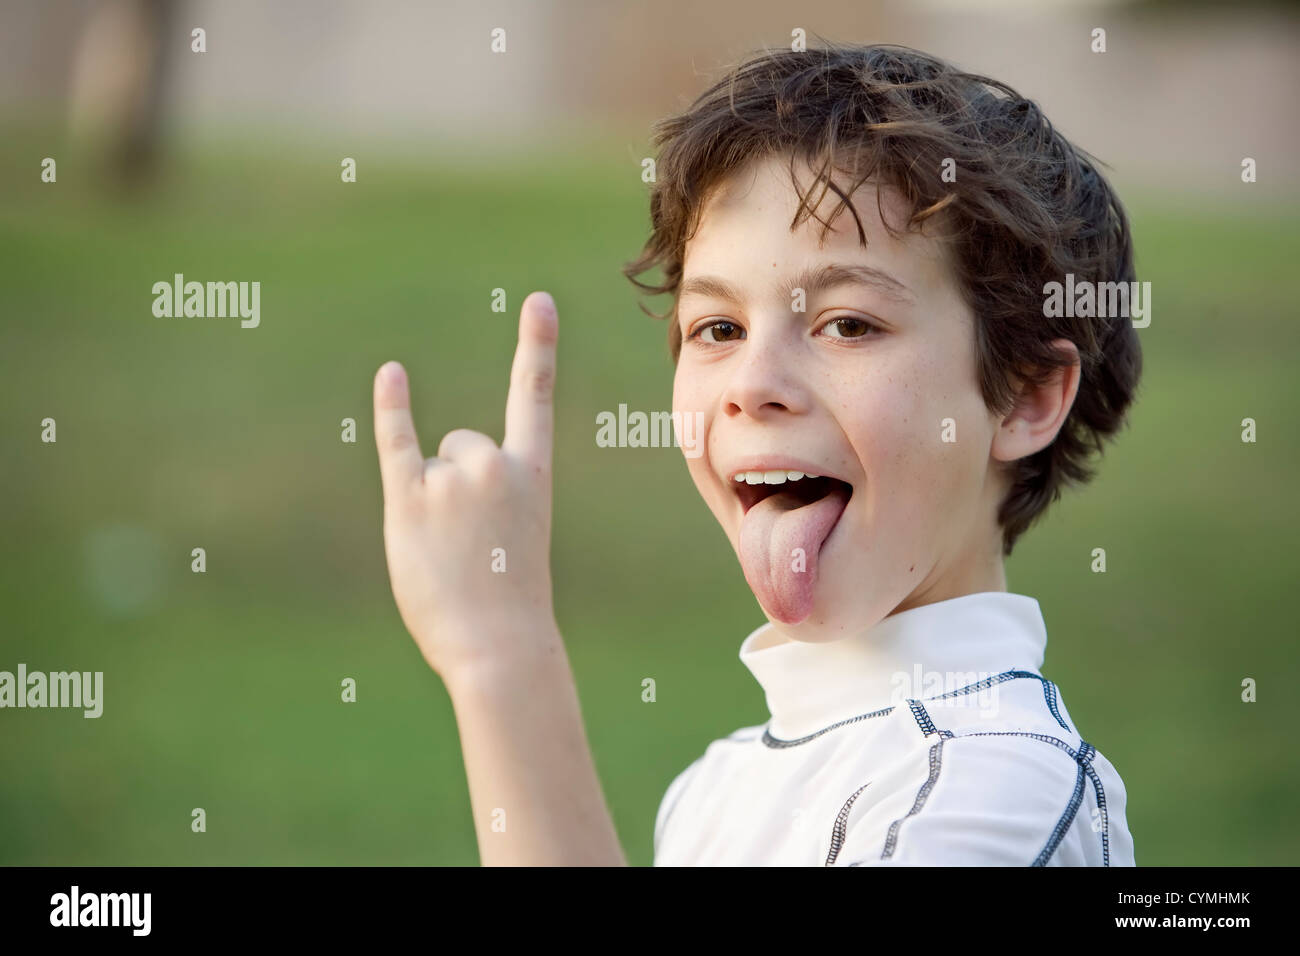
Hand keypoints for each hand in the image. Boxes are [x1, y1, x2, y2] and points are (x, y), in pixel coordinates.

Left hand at [373, 291, 559, 679]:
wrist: (500, 645)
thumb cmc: (509, 600)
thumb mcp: (515, 537)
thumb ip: (486, 495)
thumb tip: (434, 465)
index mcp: (533, 472)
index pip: (533, 395)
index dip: (535, 344)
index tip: (537, 299)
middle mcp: (494, 463)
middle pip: (462, 444)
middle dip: (459, 487)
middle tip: (473, 544)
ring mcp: (451, 478)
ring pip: (432, 466)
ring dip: (432, 505)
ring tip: (450, 553)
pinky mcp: (409, 499)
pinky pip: (396, 442)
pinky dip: (392, 409)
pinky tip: (392, 376)